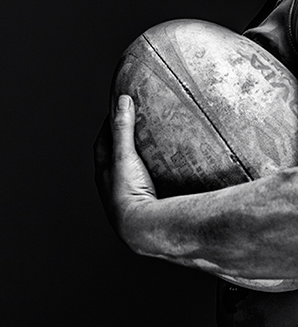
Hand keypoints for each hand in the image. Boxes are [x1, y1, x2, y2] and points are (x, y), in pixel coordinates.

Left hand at [94, 95, 156, 249]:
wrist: (140, 227)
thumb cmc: (128, 191)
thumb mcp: (125, 155)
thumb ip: (124, 128)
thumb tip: (123, 99)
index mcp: (103, 170)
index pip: (103, 140)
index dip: (110, 124)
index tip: (122, 109)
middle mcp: (110, 183)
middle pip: (113, 156)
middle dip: (122, 141)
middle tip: (139, 125)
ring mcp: (125, 195)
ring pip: (127, 172)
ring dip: (136, 159)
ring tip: (155, 147)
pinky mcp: (140, 203)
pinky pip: (143, 183)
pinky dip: (150, 173)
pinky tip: (165, 171)